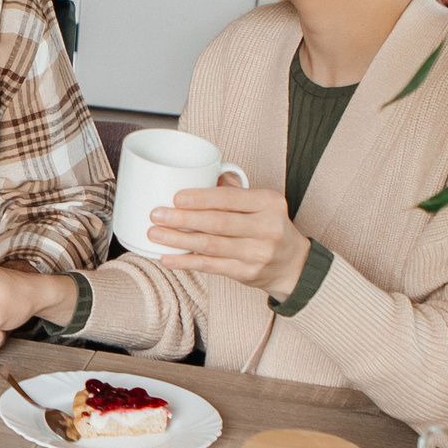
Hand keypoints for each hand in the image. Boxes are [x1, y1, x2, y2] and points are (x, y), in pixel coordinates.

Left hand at [146, 182, 312, 299]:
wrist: (293, 264)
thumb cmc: (269, 226)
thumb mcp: (262, 203)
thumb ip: (234, 189)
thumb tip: (201, 173)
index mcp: (269, 203)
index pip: (230, 198)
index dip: (201, 198)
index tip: (175, 197)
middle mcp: (267, 228)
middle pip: (218, 222)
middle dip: (183, 219)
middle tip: (156, 215)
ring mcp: (258, 253)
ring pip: (211, 245)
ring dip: (179, 240)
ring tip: (155, 234)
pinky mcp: (247, 274)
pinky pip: (211, 267)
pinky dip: (186, 262)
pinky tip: (167, 258)